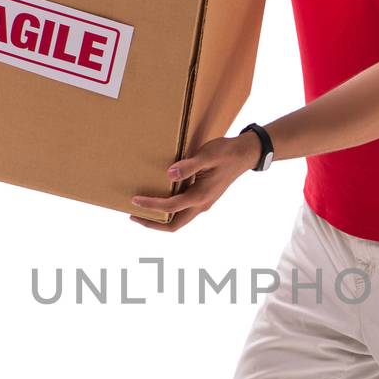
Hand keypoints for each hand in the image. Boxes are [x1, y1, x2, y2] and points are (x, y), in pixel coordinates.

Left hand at [130, 133, 258, 230]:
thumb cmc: (226, 153)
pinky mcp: (203, 199)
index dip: (151, 205)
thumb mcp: (207, 156)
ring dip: (160, 220)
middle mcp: (202, 205)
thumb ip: (188, 166)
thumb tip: (169, 174)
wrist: (245, 154)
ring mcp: (203, 204)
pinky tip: (160, 199)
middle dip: (153, 224)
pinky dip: (169, 211)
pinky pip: (183, 212)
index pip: (171, 207)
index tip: (134, 200)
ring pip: (178, 220)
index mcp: (201, 196)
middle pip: (174, 225)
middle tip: (134, 216)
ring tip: (143, 211)